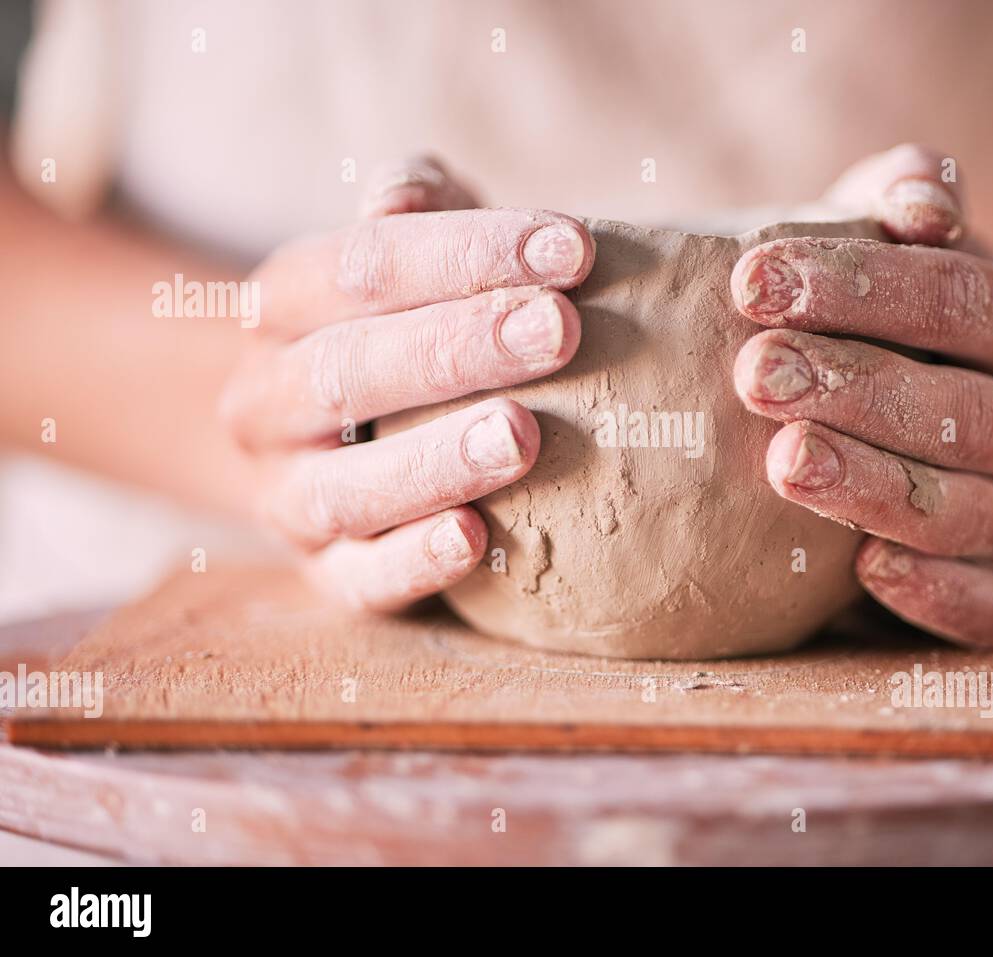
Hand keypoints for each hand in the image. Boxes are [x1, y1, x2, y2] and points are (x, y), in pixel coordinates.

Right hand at [218, 156, 592, 609]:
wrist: (336, 443)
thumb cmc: (410, 328)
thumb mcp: (414, 257)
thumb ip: (419, 210)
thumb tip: (398, 195)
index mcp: (284, 305)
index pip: (361, 266)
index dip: (466, 252)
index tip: (574, 249)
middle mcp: (266, 401)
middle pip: (348, 368)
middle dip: (458, 346)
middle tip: (560, 330)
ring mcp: (286, 496)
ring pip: (345, 484)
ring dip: (436, 459)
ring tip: (522, 434)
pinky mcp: (325, 576)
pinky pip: (359, 580)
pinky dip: (413, 562)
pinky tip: (478, 540)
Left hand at [730, 145, 992, 646]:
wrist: (903, 399)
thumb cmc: (869, 307)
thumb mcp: (882, 234)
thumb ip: (902, 195)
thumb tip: (923, 200)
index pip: (966, 299)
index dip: (862, 286)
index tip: (751, 278)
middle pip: (967, 409)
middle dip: (856, 387)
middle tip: (753, 373)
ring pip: (969, 511)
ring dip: (875, 486)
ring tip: (786, 461)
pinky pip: (990, 613)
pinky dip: (937, 596)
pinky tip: (864, 571)